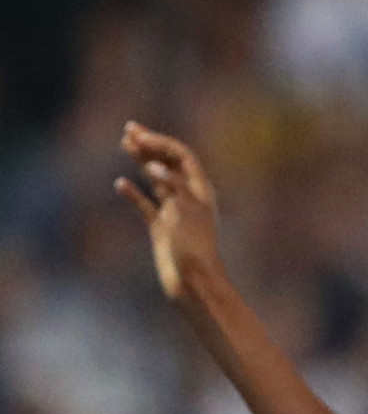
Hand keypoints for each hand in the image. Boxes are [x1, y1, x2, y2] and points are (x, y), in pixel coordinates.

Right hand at [116, 121, 221, 302]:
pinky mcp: (161, 229)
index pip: (182, 156)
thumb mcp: (186, 213)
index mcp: (200, 191)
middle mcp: (188, 198)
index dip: (161, 143)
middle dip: (150, 146)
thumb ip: (172, 186)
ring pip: (155, 181)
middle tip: (130, 130)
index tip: (140, 136)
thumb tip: (153, 167)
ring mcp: (173, 213)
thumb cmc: (194, 248)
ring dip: (141, 162)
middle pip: (168, 164)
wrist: (192, 283)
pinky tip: (120, 184)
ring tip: (125, 144)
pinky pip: (145, 206)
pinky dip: (133, 194)